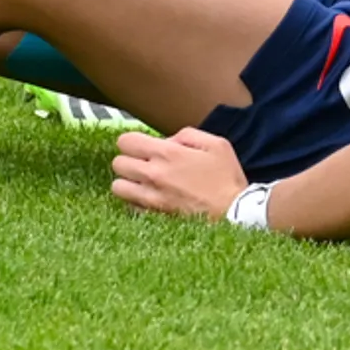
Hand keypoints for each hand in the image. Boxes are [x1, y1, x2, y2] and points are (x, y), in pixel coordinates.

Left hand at [110, 128, 249, 219]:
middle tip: (146, 163)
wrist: (231, 211)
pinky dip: (135, 200)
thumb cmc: (226, 176)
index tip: (144, 145)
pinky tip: (152, 196)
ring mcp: (150, 197)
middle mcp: (153, 174)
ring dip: (128, 181)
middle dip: (130, 159)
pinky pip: (128, 205)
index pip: (126, 141)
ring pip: (117, 186)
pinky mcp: (151, 214)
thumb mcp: (216, 143)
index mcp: (168, 153)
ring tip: (144, 181)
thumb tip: (167, 141)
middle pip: (117, 163)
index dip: (133, 141)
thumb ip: (187, 135)